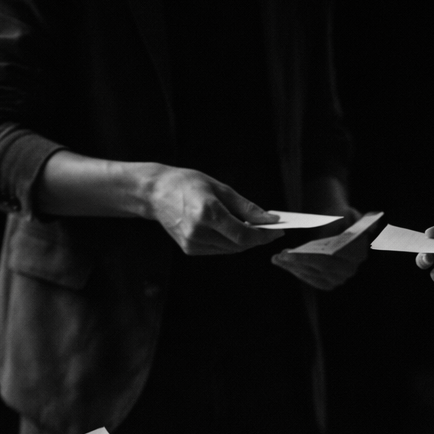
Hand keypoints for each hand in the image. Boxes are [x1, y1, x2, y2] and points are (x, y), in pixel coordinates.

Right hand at [146, 166, 280, 255]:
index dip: (263, 236)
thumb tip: (269, 219)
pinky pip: (218, 249)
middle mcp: (199, 231)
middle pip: (239, 245)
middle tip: (268, 228)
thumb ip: (246, 207)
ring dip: (244, 241)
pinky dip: (230, 242)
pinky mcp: (189, 249)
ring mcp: (193, 243)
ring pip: (230, 249)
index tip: (277, 230)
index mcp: (207, 212)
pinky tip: (231, 230)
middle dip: (257, 238)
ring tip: (251, 227)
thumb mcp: (220, 188)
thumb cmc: (188, 184)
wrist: (155, 193)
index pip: (244, 234)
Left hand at [270, 207, 369, 289]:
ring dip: (293, 268)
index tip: (291, 252)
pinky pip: (311, 280)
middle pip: (321, 269)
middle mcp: (351, 269)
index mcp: (358, 252)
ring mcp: (340, 278)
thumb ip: (353, 221)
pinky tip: (283, 264)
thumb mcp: (344, 213)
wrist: (335, 222)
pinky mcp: (329, 282)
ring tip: (277, 258)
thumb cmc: (339, 216)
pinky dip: (296, 272)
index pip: (331, 257)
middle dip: (298, 263)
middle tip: (279, 255)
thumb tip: (370, 228)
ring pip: (314, 276)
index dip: (309, 256)